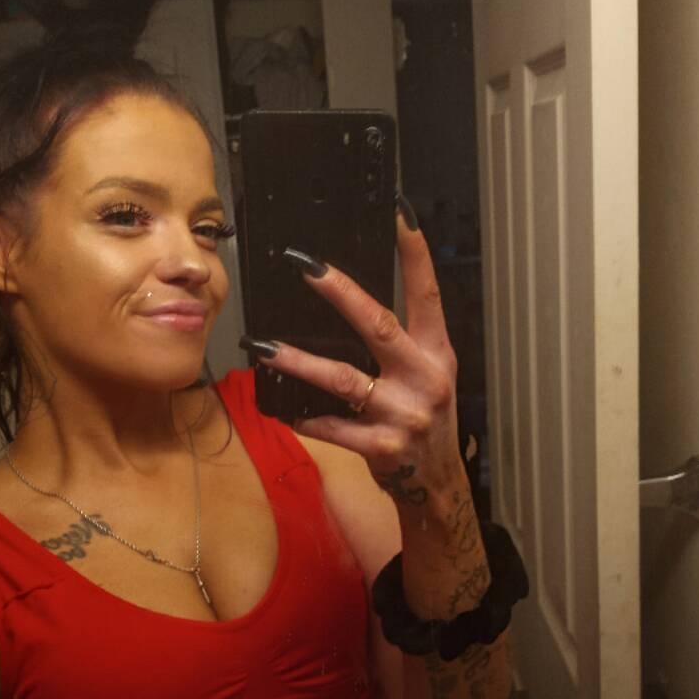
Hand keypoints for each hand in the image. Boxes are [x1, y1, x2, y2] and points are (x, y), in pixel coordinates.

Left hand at [244, 203, 464, 504]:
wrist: (436, 485)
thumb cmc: (424, 419)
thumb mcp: (428, 375)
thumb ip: (400, 343)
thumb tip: (350, 303)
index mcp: (437, 353)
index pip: (427, 294)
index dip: (416, 254)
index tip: (400, 214)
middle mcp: (424, 378)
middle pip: (379, 325)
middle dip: (341, 293)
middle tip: (306, 267)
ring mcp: (403, 414)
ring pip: (342, 379)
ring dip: (298, 361)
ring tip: (262, 347)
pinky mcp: (381, 447)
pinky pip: (331, 426)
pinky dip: (303, 414)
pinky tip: (279, 405)